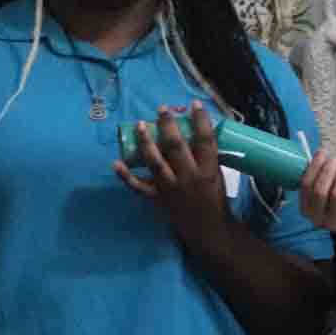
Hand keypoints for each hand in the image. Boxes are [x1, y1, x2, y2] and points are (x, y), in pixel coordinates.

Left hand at [117, 104, 232, 231]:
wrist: (207, 229)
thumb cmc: (216, 199)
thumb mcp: (218, 175)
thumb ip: (207, 157)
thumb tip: (195, 131)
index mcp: (208, 171)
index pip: (205, 140)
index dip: (200, 121)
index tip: (195, 105)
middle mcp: (188, 177)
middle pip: (176, 146)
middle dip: (167, 125)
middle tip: (162, 109)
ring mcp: (170, 188)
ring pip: (155, 162)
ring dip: (146, 141)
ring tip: (139, 125)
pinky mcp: (157, 198)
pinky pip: (139, 187)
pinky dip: (126, 176)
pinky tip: (116, 163)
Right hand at [300, 150, 335, 232]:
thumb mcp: (325, 189)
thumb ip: (320, 175)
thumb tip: (321, 151)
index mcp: (305, 209)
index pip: (306, 185)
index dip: (314, 167)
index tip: (323, 152)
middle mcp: (317, 219)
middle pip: (320, 191)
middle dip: (330, 170)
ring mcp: (333, 225)